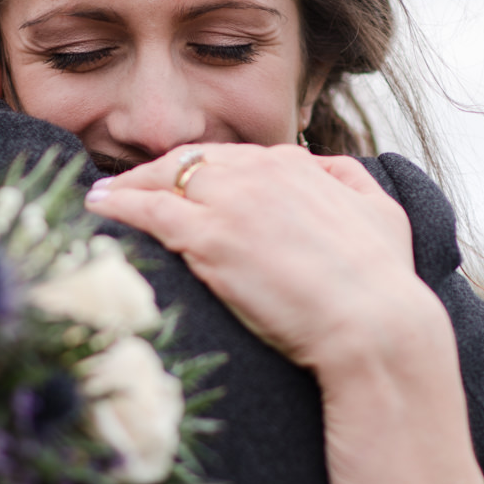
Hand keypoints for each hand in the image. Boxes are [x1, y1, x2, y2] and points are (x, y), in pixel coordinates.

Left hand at [83, 144, 434, 374]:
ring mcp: (232, 203)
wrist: (377, 325)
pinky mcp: (210, 239)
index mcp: (298, 166)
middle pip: (192, 160)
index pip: (235, 158)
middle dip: (156, 170)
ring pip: (164, 179)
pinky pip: (150, 211)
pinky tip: (99, 207)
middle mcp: (261, 173)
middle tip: (127, 184)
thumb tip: (327, 169)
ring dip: (128, 184)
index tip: (183, 181)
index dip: (203, 170)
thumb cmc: (385, 281)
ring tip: (104, 195)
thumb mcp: (382, 214)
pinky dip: (119, 204)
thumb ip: (352, 180)